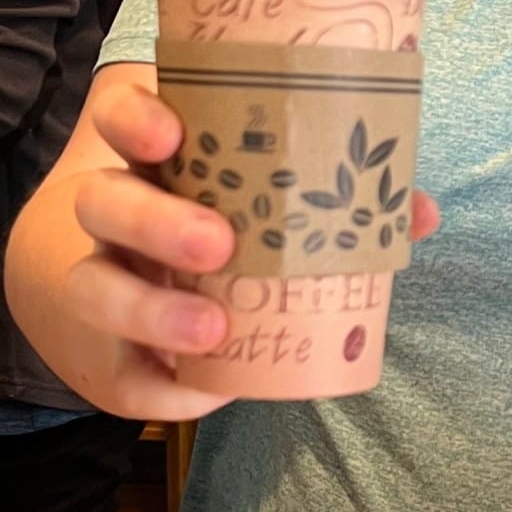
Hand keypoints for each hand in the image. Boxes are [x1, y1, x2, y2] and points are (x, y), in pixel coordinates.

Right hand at [64, 81, 439, 422]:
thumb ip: (332, 206)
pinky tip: (201, 391)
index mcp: (153, 165)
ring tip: (213, 327)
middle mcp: (112, 218)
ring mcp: (95, 284)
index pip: (123, 119)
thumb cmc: (214, 242)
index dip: (137, 119)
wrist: (118, 309)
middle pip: (104, 202)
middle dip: (157, 221)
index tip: (171, 134)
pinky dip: (161, 388)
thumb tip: (418, 210)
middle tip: (219, 242)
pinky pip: (118, 375)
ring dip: (152, 308)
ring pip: (93, 288)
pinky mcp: (101, 356)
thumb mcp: (258, 211)